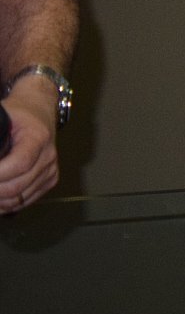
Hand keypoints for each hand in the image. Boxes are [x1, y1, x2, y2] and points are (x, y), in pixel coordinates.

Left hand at [0, 81, 60, 212]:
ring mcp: (51, 169)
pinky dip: (8, 204)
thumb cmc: (18, 113)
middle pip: (17, 186)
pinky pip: (27, 200)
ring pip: (20, 198)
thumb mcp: (1, 117)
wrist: (39, 109)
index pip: (19, 164)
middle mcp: (48, 156)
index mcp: (39, 137)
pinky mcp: (50, 179)